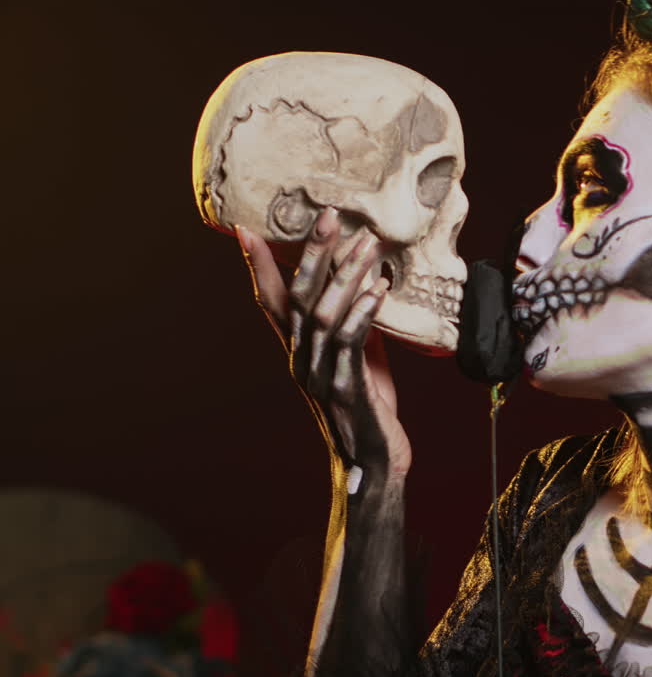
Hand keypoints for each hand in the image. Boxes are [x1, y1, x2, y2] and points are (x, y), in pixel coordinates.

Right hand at [238, 209, 411, 481]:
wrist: (374, 459)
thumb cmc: (368, 405)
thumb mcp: (358, 357)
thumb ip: (354, 324)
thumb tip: (365, 283)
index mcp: (298, 349)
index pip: (271, 300)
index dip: (258, 265)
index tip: (245, 228)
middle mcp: (300, 359)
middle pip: (297, 298)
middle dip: (311, 254)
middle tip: (328, 216)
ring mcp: (320, 374)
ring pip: (322, 315)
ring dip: (345, 277)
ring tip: (367, 245)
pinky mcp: (345, 389)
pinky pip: (350, 343)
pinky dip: (363, 313)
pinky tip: (379, 289)